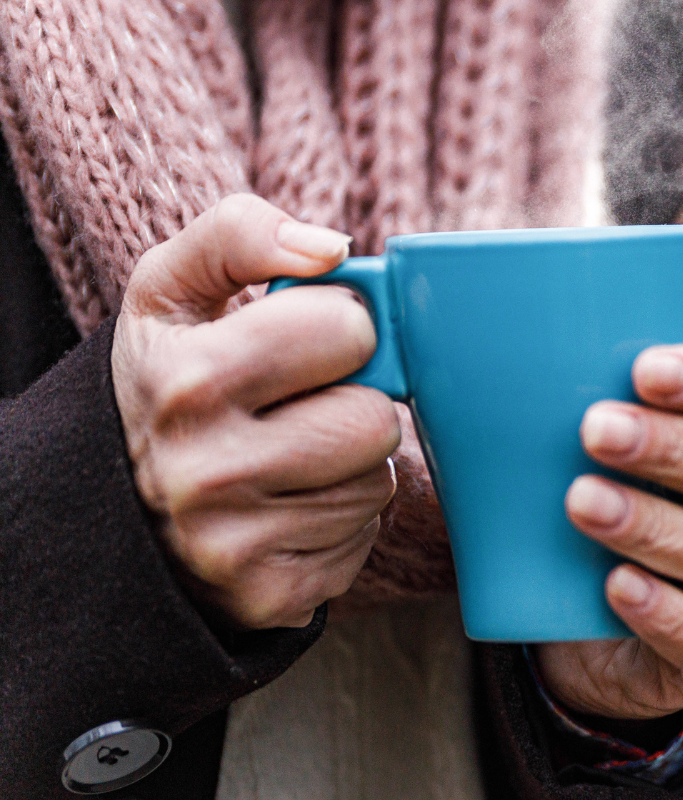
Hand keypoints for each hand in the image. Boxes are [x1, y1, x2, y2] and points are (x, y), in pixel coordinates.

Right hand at [113, 194, 398, 629]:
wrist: (114, 510)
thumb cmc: (168, 381)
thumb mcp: (171, 292)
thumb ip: (239, 234)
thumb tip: (331, 248)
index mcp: (187, 379)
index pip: (347, 329)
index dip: (338, 328)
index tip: (302, 342)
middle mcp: (204, 468)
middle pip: (375, 418)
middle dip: (352, 403)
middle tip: (299, 406)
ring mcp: (236, 543)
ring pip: (377, 482)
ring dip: (350, 465)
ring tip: (287, 459)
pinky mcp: (273, 595)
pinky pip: (365, 538)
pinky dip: (340, 522)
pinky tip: (285, 509)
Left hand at [536, 305, 682, 718]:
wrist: (589, 619)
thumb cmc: (618, 494)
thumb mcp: (629, 424)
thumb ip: (666, 365)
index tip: (643, 366)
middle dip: (675, 447)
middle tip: (594, 427)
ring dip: (654, 525)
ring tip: (580, 502)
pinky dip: (663, 611)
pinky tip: (615, 585)